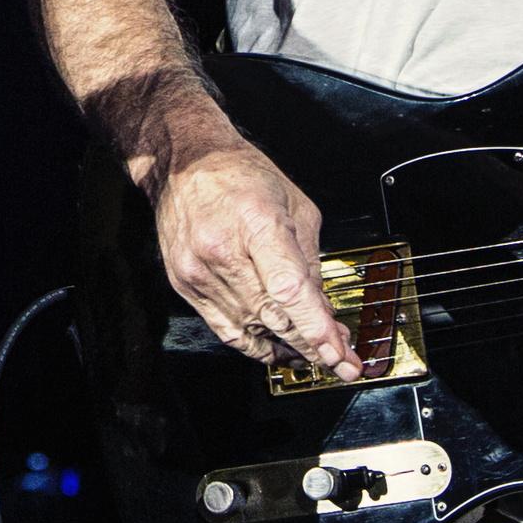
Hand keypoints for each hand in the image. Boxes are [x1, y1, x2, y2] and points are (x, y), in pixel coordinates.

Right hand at [153, 140, 357, 377]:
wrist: (183, 164)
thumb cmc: (240, 175)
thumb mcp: (295, 205)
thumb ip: (311, 260)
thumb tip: (323, 308)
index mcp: (256, 222)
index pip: (289, 290)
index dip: (317, 329)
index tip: (339, 354)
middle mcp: (222, 250)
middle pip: (273, 315)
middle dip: (312, 345)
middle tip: (340, 358)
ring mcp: (199, 271)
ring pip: (252, 328)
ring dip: (287, 347)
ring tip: (312, 353)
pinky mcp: (185, 285)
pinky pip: (225, 330)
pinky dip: (254, 345)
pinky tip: (275, 350)